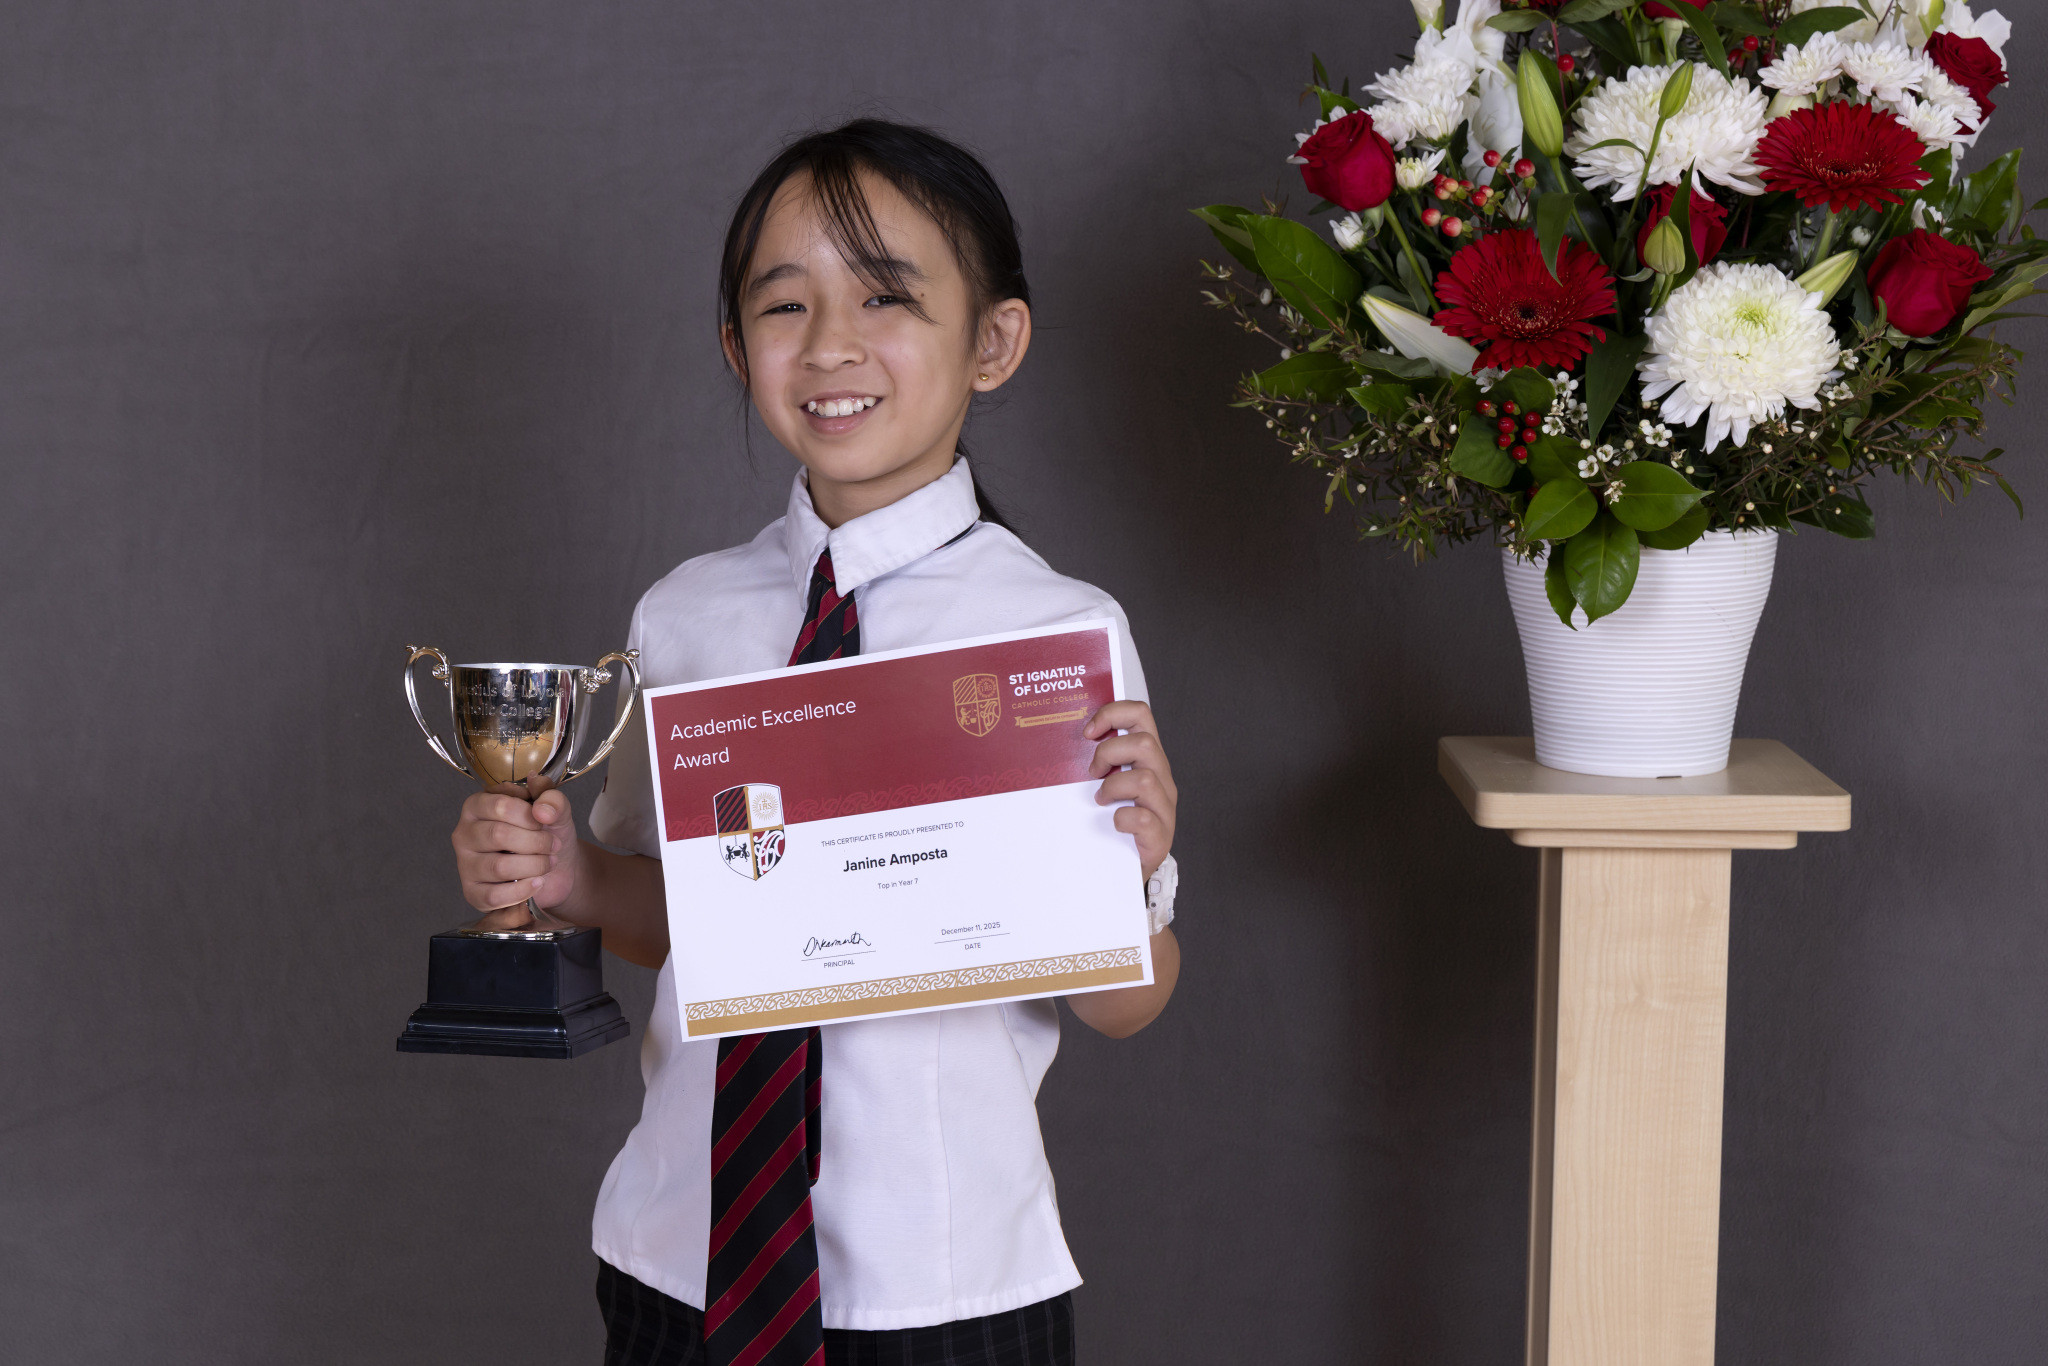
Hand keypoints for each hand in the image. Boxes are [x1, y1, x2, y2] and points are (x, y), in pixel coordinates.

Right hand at [450, 780, 585, 925]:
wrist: (557, 866)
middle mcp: (465, 833)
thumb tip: (542, 809)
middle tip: (553, 845)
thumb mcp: (555, 810)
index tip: (545, 821)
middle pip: (498, 835)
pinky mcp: (473, 892)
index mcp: (478, 806)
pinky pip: (494, 896)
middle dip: (535, 842)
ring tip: (548, 862)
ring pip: (499, 867)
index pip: (500, 805)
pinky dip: (523, 890)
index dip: (529, 816)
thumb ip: (552, 799)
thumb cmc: (547, 833)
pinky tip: (538, 882)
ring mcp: (466, 864)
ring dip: (534, 866)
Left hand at [1083, 700, 1175, 882]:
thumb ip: (1097, 762)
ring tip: (1100, 800)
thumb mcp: (1107, 784)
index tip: (1089, 731)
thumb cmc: (1112, 823)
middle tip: (1092, 772)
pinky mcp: (1160, 837)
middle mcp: (1161, 779)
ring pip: (1145, 779)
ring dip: (1113, 787)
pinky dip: (1122, 818)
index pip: (1141, 715)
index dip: (1114, 713)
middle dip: (1109, 753)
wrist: (1126, 872)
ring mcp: (1164, 808)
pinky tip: (1114, 823)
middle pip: (1145, 743)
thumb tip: (1057, 741)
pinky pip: (1142, 818)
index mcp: (1148, 760)